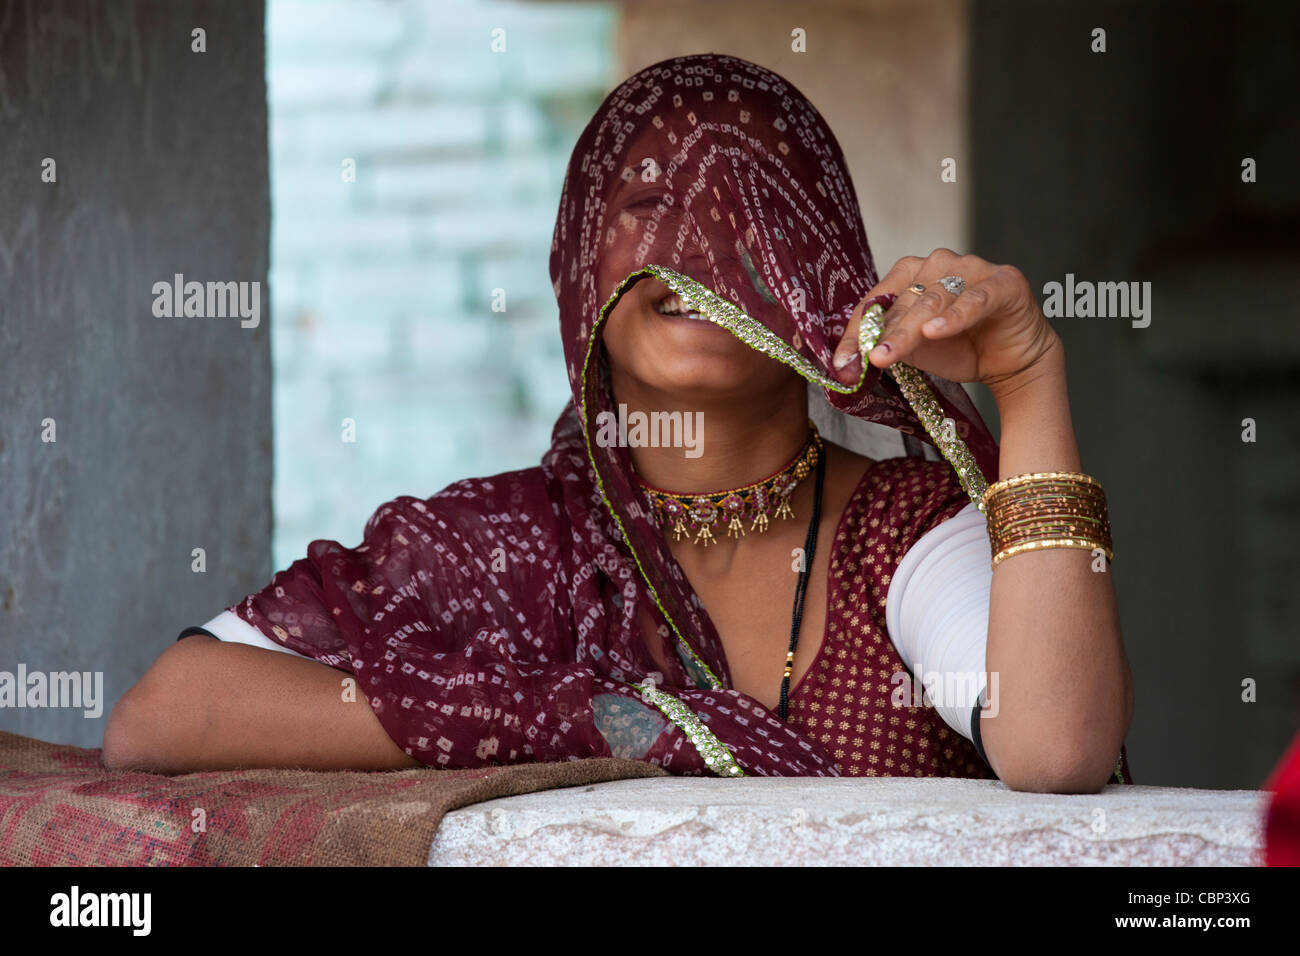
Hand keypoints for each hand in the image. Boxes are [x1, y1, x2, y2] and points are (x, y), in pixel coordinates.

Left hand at [831, 248, 1062, 398]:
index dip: (858, 331)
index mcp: (913, 274)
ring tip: (889, 353)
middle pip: (904, 300)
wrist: (1011, 361)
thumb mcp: (914, 349)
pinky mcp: (1004, 283)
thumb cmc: (961, 348)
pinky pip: (974, 300)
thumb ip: (885, 346)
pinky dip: (954, 317)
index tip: (843, 363)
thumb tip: (846, 363)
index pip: (877, 300)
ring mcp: (973, 269)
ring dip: (909, 329)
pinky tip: (935, 332)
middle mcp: (941, 264)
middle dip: (883, 334)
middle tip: (867, 361)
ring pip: (934, 299)